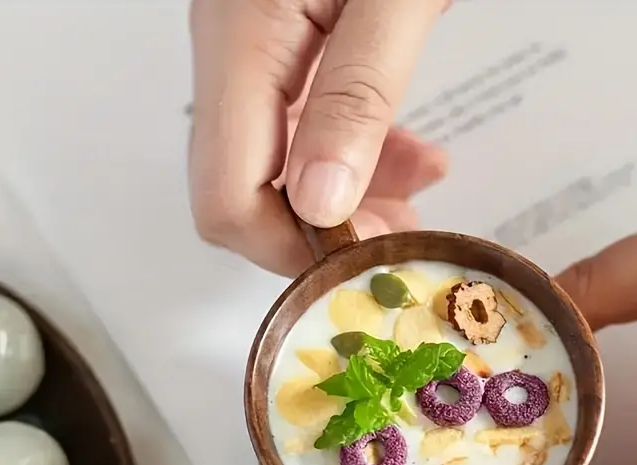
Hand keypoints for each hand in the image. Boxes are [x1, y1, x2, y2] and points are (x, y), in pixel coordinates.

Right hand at [188, 0, 449, 276]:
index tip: (361, 256)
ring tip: (409, 205)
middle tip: (392, 238)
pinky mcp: (280, 47)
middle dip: (316, 233)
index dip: (291, 248)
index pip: (229, 196)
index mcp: (243, 37)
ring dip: (340, 203)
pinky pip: (297, 130)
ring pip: (271, 168)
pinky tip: (404, 159)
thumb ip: (356, 95)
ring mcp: (248, 50)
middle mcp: (227, 50)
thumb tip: (320, 204)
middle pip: (239, 192)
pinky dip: (348, 159)